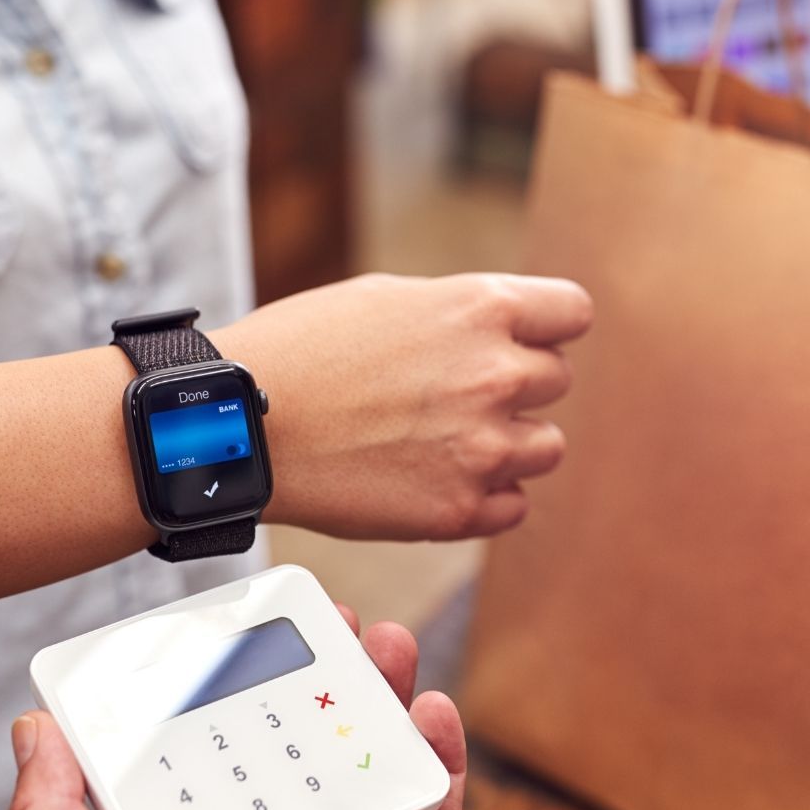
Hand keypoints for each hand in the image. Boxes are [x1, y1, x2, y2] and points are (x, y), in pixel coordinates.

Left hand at [5, 604, 466, 809]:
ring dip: (377, 706)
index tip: (234, 637)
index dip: (218, 699)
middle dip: (311, 686)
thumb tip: (33, 734)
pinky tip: (431, 711)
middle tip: (326, 625)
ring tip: (382, 645)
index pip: (200, 771)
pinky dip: (438, 765)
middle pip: (290, 762)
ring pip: (362, 781)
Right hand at [220, 272, 592, 540]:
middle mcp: (495, 376)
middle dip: (516, 384)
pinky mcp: (459, 511)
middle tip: (452, 392)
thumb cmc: (301, 351)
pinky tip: (434, 478)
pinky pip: (513, 506)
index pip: (573, 313)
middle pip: (556, 380)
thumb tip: (509, 331)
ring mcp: (481, 449)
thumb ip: (461, 313)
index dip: (547, 326)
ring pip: (546, 448)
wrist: (237, 427)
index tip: (523, 338)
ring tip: (446, 439)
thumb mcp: (387, 298)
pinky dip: (485, 496)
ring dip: (510, 443)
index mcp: (480, 309)